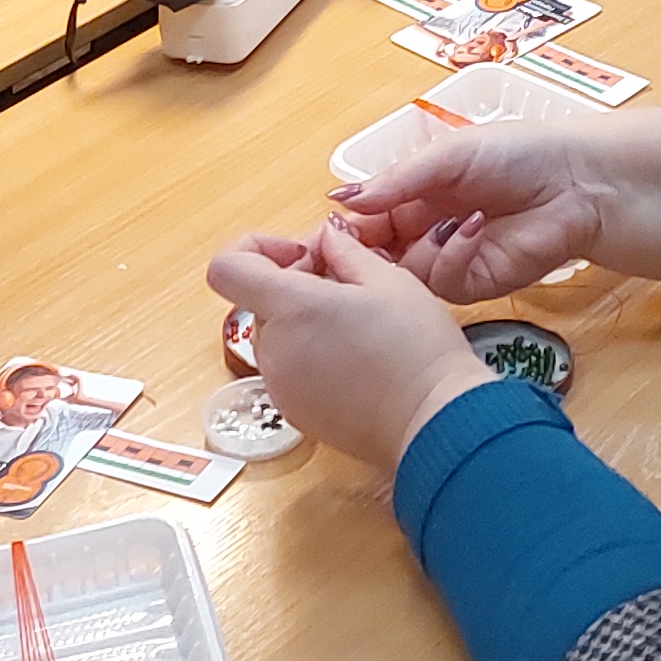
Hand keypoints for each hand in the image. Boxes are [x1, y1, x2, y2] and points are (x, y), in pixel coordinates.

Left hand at [207, 225, 489, 469]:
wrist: (433, 422)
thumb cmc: (416, 349)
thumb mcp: (388, 279)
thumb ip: (345, 250)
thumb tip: (326, 238)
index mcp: (291, 308)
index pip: (227, 268)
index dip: (255, 249)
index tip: (299, 254)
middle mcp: (274, 350)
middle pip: (260, 302)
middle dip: (297, 285)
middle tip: (348, 284)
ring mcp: (281, 387)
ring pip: (278, 336)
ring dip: (306, 322)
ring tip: (359, 324)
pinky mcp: (296, 414)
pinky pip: (291, 370)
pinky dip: (313, 355)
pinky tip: (358, 358)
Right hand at [331, 112, 660, 299]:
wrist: (576, 183)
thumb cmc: (517, 154)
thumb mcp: (448, 156)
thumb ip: (396, 181)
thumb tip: (341, 199)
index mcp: (416, 196)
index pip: (366, 222)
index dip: (344, 230)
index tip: (321, 234)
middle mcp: (426, 231)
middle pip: (377, 256)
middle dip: (364, 254)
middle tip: (355, 247)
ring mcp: (450, 260)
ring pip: (403, 277)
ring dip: (416, 251)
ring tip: (442, 220)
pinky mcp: (475, 284)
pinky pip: (442, 283)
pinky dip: (450, 258)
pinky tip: (471, 231)